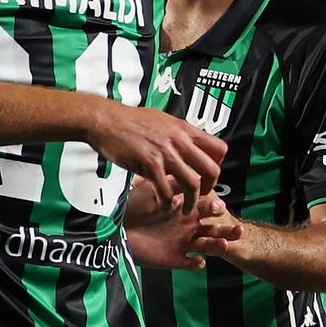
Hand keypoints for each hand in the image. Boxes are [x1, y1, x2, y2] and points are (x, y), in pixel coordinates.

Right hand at [90, 106, 226, 212]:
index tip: (207, 173)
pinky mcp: (150, 165)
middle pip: (212, 170)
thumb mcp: (162, 119)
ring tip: (186, 207)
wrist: (106, 120)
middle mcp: (179, 141)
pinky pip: (167, 191)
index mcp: (184, 129)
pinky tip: (164, 203)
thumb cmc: (129, 119)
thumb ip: (178, 133)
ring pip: (193, 184)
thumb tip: (190, 142)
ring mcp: (165, 153)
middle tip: (202, 194)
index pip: (219, 148)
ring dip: (191, 201)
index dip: (218, 164)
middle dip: (210, 187)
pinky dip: (168, 202)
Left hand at [125, 192, 242, 270]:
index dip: (215, 208)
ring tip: (224, 245)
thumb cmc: (136, 205)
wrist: (119, 226)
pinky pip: (189, 264)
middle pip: (214, 229)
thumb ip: (169, 185)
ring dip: (217, 246)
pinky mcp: (176, 259)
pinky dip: (195, 264)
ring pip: (207, 246)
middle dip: (226, 230)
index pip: (207, 208)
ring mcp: (184, 243)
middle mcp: (189, 227)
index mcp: (187, 210)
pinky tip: (198, 262)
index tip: (221, 206)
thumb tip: (186, 171)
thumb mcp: (153, 191)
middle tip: (237, 229)